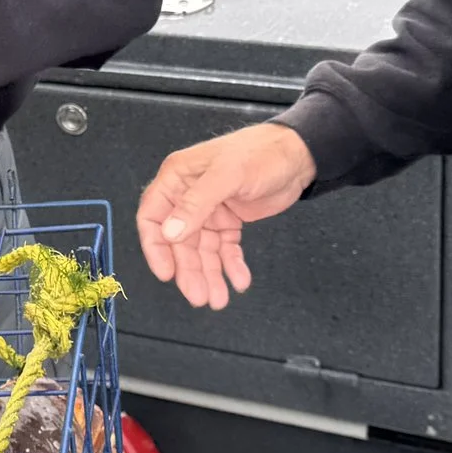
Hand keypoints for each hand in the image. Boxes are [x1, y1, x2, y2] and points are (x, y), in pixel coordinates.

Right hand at [136, 123, 317, 309]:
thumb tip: (169, 234)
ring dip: (209, 275)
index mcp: (177, 178)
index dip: (156, 247)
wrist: (299, 154)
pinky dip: (230, 266)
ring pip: (202, 251)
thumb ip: (197, 203)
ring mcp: (209, 211)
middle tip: (200, 296)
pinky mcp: (229, 222)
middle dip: (190, 270)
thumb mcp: (227, 175)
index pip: (152, 217)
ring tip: (219, 299)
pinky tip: (239, 280)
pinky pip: (224, 249)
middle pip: (179, 242)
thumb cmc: (260, 153)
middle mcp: (188, 197)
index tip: (167, 273)